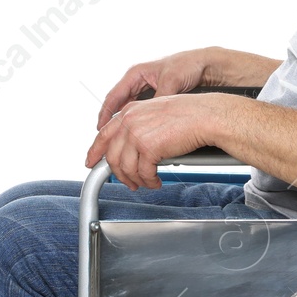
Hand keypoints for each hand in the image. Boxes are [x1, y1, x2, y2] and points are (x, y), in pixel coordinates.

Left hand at [85, 94, 215, 189]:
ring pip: (126, 167)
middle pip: (112, 155)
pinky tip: (156, 182)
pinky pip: (143, 173)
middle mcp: (130, 122)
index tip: (91, 162)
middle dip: (118, 174)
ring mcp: (137, 135)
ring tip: (145, 184)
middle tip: (127, 182)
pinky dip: (149, 181)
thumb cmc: (188, 114)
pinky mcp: (149, 148)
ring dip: (135, 180)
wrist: (204, 116)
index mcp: (129, 112)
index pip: (103, 134)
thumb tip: (131, 147)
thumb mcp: (155, 112)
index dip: (95, 152)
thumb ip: (139, 125)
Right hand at [96, 51, 205, 129]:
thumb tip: (150, 114)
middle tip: (107, 138)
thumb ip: (159, 98)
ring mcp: (146, 88)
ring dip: (124, 123)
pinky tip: (137, 133)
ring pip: (128, 110)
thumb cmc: (188, 65)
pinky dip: (137, 122)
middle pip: (118, 104)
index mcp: (136, 74)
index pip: (114, 96)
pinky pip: (141, 111)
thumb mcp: (171, 81)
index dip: (105, 113)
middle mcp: (138, 81)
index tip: (100, 128)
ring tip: (120, 139)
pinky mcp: (154, 96)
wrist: (205, 65)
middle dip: (112, 122)